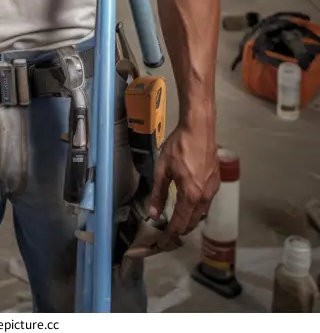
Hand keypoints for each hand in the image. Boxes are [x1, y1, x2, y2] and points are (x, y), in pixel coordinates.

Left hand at [148, 123, 219, 248]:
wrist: (199, 128)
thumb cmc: (179, 145)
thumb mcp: (163, 168)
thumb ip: (158, 193)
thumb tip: (154, 214)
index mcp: (190, 195)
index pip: (179, 224)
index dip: (170, 236)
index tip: (162, 243)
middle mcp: (204, 197)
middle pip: (192, 222)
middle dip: (179, 231)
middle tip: (167, 234)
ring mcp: (213, 189)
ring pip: (200, 214)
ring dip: (188, 220)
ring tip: (176, 220)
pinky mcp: (216, 182)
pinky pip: (206, 203)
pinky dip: (196, 208)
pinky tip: (188, 203)